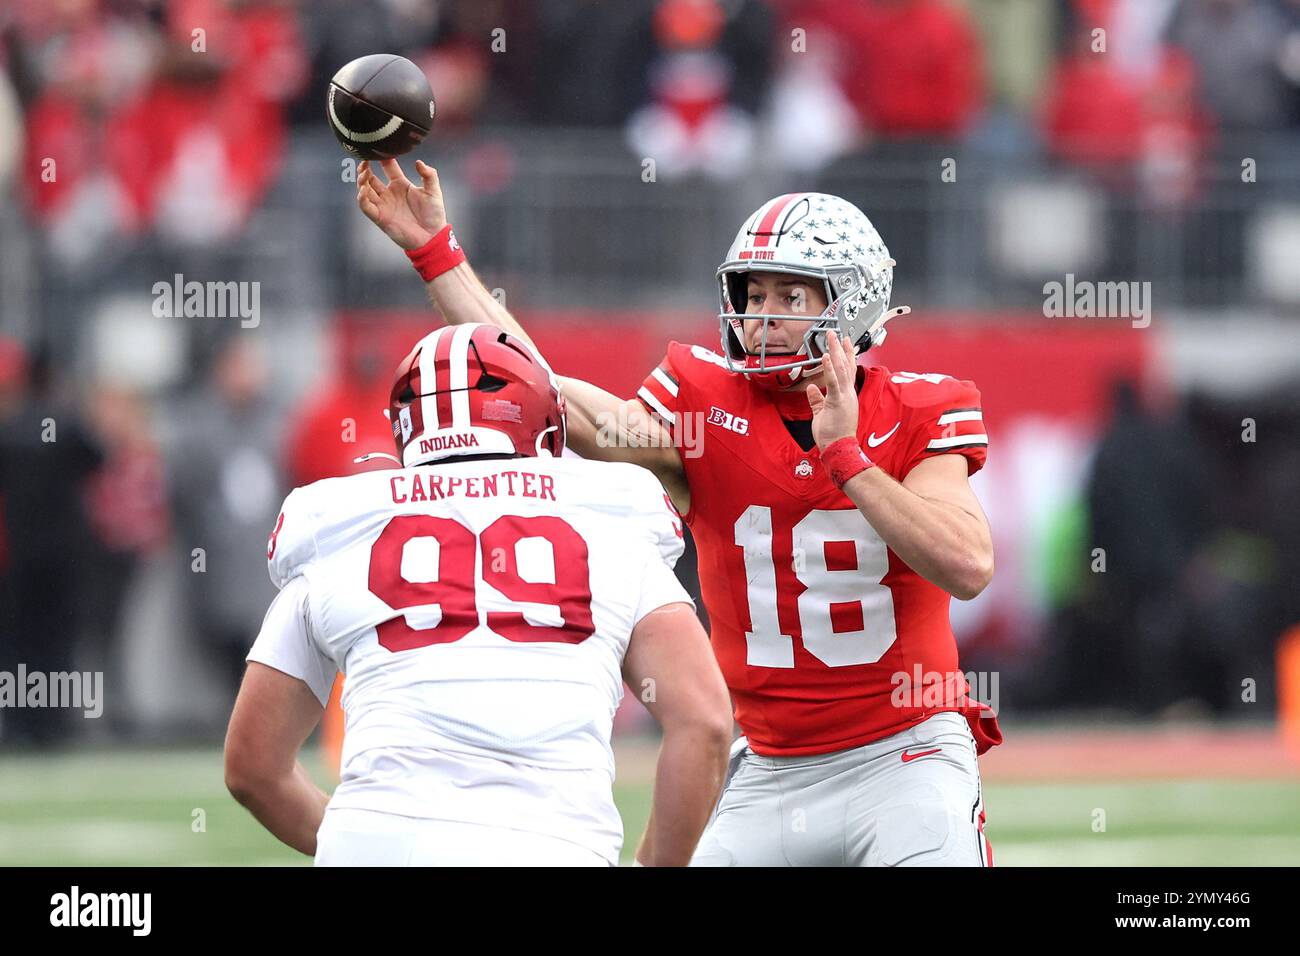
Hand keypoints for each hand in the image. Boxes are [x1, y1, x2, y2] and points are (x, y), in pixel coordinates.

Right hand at [356, 158, 447, 250]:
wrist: (432, 236)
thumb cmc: (434, 215)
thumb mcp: (433, 191)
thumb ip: (429, 175)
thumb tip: (418, 162)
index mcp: (401, 184)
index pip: (387, 166)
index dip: (381, 157)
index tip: (378, 148)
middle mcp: (389, 193)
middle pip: (371, 178)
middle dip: (365, 168)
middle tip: (364, 160)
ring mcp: (383, 205)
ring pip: (365, 190)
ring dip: (361, 181)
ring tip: (364, 173)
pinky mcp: (380, 217)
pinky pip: (366, 207)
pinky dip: (362, 199)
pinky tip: (363, 190)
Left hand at [806, 332, 858, 449]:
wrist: (839, 448)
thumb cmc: (833, 434)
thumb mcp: (822, 413)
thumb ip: (817, 400)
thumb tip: (812, 388)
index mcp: (846, 395)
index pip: (846, 371)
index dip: (845, 355)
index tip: (844, 342)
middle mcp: (848, 392)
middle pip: (845, 365)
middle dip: (840, 347)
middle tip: (835, 333)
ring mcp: (844, 396)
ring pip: (840, 369)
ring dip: (835, 351)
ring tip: (831, 337)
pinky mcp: (837, 401)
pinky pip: (833, 382)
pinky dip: (829, 368)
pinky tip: (826, 356)